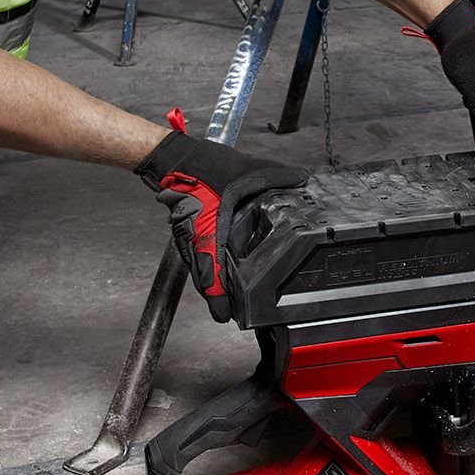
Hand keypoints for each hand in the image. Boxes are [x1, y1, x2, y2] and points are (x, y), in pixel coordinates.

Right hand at [136, 130, 308, 321]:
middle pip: (203, 279)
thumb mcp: (245, 168)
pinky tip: (220, 267)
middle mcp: (195, 238)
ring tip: (229, 297)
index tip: (225, 316)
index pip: (210, 272)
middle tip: (233, 313)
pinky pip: (196, 255)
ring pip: (198, 268)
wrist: (172, 158)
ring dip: (211, 283)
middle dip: (218, 297)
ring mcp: (188, 236)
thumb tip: (302, 178)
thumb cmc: (202, 165)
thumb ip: (276, 175)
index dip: (218, 298)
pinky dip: (206, 266)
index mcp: (210, 228)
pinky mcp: (186, 230)